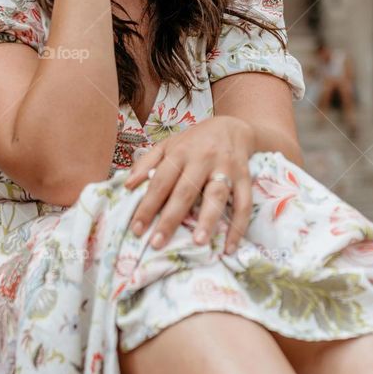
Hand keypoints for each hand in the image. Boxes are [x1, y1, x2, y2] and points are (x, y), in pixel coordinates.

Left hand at [124, 117, 254, 254]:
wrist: (233, 126)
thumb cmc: (194, 141)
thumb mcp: (168, 145)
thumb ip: (146, 163)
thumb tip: (127, 185)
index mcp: (180, 153)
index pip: (160, 182)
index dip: (147, 206)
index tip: (137, 229)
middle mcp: (202, 159)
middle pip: (185, 191)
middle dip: (171, 218)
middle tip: (158, 243)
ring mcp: (226, 167)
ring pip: (216, 195)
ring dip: (208, 219)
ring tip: (198, 242)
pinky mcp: (245, 176)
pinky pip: (244, 203)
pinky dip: (239, 225)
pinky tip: (230, 247)